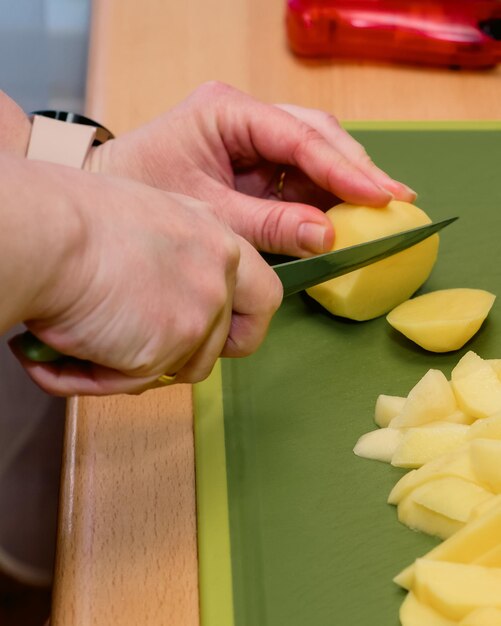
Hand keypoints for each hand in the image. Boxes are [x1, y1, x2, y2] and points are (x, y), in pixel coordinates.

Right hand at [6, 158, 281, 395]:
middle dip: (207, 355)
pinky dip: (103, 377)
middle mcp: (218, 273)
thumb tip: (161, 300)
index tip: (226, 331)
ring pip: (187, 366)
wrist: (48, 234)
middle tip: (167, 353)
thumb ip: (174, 260)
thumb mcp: (148, 222)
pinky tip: (72, 353)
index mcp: (215, 238)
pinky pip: (139, 380)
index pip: (261, 293)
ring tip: (92, 342)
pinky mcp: (173, 344)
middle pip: (238, 339)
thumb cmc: (75, 220)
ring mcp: (202, 311)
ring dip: (143, 366)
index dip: (244, 321)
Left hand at [86, 82, 416, 257]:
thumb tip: (328, 236)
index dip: (342, 168)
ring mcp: (251, 137)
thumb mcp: (211, 213)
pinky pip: (297, 174)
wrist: (112, 197)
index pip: (297, 136)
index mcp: (226, 111)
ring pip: (312, 151)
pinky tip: (345, 213)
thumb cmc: (147, 196)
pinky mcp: (254, 160)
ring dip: (344, 181)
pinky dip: (322, 195)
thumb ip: (270, 224)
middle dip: (355, 169)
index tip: (380, 196)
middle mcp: (244, 116)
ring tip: (380, 209)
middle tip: (395, 200)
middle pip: (315, 134)